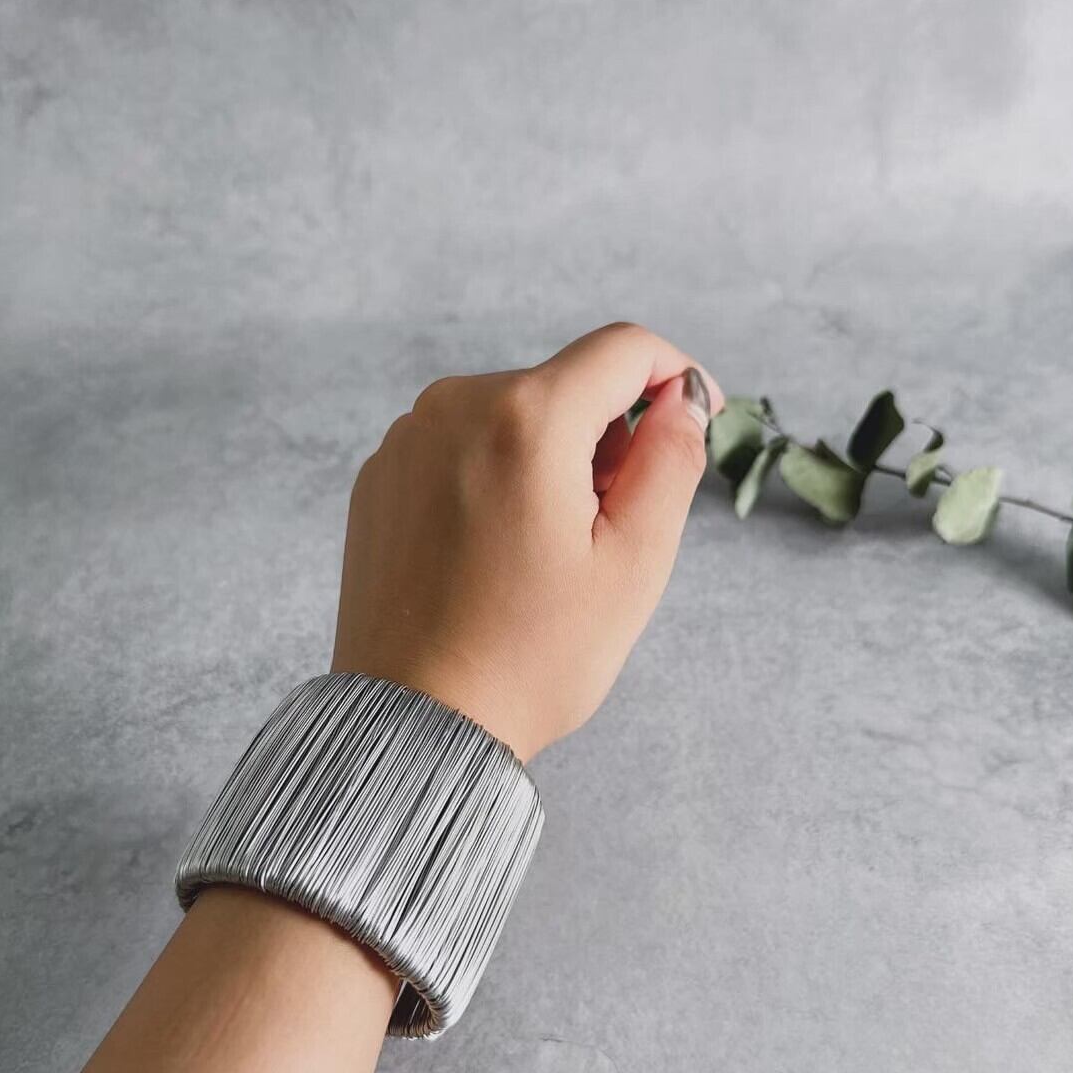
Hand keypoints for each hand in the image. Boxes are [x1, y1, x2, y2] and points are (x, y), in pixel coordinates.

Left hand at [332, 322, 724, 760]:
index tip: (692, 424)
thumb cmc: (529, 658)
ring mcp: (406, 440)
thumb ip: (671, 460)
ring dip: (553, 459)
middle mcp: (453, 407)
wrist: (414, 723)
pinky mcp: (379, 477)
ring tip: (547, 551)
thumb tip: (682, 400)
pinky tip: (496, 554)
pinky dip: (497, 477)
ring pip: (513, 414)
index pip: (624, 349)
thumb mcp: (633, 565)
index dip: (676, 376)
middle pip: (566, 384)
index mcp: (525, 419)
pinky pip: (461, 447)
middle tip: (609, 529)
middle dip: (608, 437)